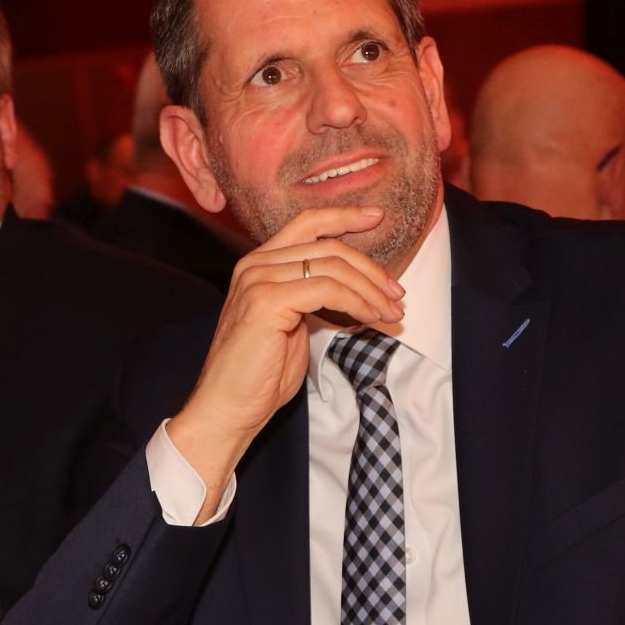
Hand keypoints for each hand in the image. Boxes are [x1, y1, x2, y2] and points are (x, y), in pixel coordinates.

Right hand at [168, 206, 403, 520]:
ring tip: (392, 312)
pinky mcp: (267, 301)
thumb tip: (354, 289)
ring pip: (332, 266)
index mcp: (258, 264)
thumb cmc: (259, 375)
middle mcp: (254, 264)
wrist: (227, 408)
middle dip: (371, 269)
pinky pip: (328, 289)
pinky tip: (372, 318)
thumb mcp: (291, 324)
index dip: (344, 216)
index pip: (306, 224)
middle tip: (397, 294)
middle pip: (328, 246)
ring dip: (371, 289)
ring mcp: (258, 280)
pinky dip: (358, 303)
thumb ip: (311, 297)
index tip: (377, 217)